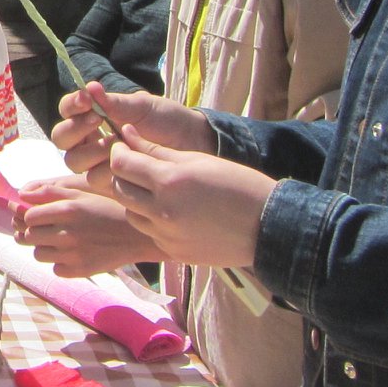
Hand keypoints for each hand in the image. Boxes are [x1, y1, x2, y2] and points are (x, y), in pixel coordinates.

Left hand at [12, 175, 158, 276]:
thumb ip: (48, 192)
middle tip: (46, 230)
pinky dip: (60, 263)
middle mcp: (68, 232)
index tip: (39, 216)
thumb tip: (20, 194)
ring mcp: (74, 254)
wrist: (136, 235)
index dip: (30, 216)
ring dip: (45, 248)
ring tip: (61, 241)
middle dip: (33, 233)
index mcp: (67, 209)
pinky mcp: (80, 271)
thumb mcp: (80, 193)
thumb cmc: (106, 209)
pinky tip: (73, 254)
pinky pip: (55, 269)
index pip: (28, 217)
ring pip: (39, 255)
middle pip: (29, 237)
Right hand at [50, 81, 214, 175]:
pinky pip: (95, 178)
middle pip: (62, 138)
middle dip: (76, 128)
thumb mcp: (142, 107)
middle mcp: (90, 140)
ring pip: (74, 161)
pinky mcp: (111, 183)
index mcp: (93, 117)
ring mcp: (98, 163)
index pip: (67, 110)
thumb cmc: (167, 120)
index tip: (86, 99)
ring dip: (91, 149)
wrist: (193, 142)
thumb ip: (115, 102)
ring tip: (116, 142)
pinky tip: (126, 160)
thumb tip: (90, 86)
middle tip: (97, 119)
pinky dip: (108, 169)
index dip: (71, 105)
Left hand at [104, 126, 276, 267]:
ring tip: (157, 191)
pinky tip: (173, 213)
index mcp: (169, 181)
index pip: (121, 163)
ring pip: (130, 213)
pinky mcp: (173, 251)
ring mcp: (166, 234)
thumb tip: (126, 134)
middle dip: (123, 175)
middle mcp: (162, 210)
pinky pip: (149, 232)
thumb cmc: (237, 184)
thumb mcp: (198, 160)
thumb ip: (156, 150)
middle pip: (118, 189)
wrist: (269, 227)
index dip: (119, 152)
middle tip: (137, 167)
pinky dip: (153, 220)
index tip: (125, 147)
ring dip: (135, 200)